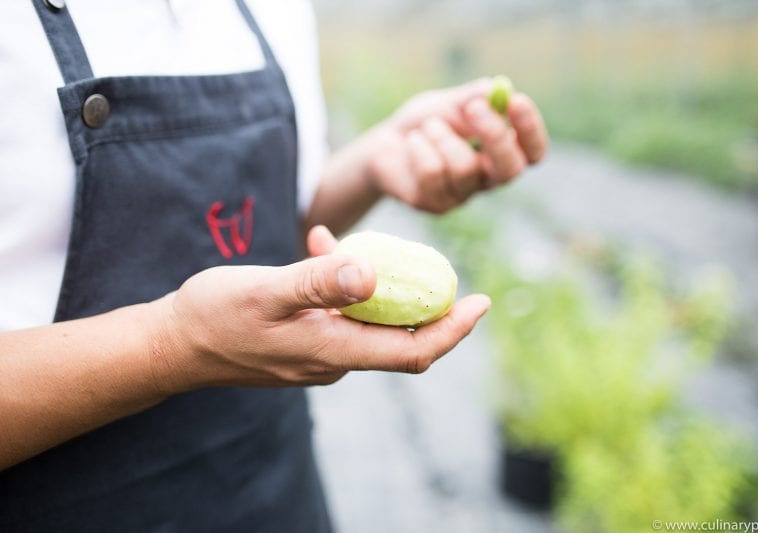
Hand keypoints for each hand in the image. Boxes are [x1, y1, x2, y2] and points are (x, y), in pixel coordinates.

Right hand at [151, 226, 490, 391]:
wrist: (173, 345)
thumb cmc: (215, 316)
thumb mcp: (266, 291)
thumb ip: (318, 280)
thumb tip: (373, 272)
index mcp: (333, 350)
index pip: (413, 350)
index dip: (452, 330)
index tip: (481, 303)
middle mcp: (334, 360)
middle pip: (401, 340)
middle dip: (429, 307)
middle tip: (445, 271)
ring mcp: (319, 355)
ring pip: (370, 322)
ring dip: (378, 285)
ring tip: (358, 243)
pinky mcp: (305, 344)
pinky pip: (341, 315)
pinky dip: (345, 285)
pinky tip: (323, 248)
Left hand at [365, 78, 547, 212]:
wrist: (383, 144)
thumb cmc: (425, 123)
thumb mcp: (450, 103)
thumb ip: (474, 95)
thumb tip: (499, 89)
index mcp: (501, 154)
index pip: (533, 152)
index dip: (530, 130)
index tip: (517, 101)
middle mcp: (487, 179)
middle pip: (511, 171)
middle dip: (495, 137)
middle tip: (475, 107)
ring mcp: (462, 195)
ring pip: (465, 169)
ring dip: (443, 136)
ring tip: (428, 125)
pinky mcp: (435, 205)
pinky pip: (433, 172)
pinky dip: (421, 147)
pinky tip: (413, 143)